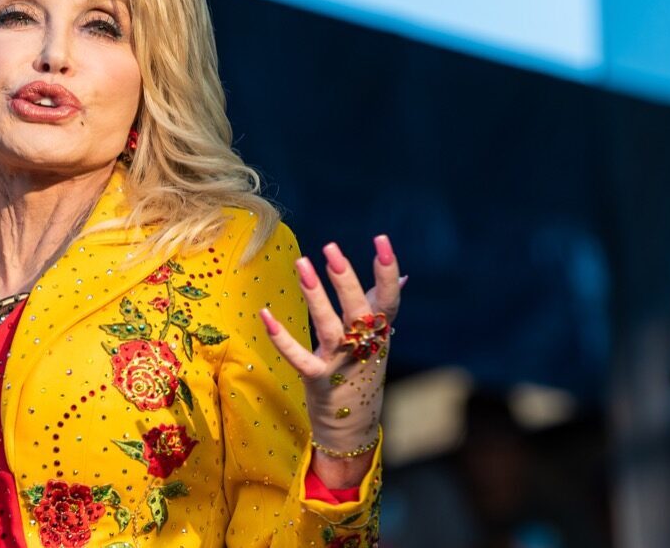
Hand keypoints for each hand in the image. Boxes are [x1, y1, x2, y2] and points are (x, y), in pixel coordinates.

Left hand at [260, 235, 403, 484]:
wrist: (352, 429)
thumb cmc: (363, 374)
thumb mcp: (378, 340)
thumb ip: (384, 306)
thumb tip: (403, 276)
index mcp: (379, 335)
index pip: (389, 300)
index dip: (387, 271)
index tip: (382, 240)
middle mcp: (364, 348)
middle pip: (359, 310)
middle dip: (346, 279)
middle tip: (331, 249)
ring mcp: (341, 364)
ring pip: (330, 328)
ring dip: (315, 296)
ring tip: (302, 264)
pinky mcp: (318, 380)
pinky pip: (299, 358)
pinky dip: (282, 338)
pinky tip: (266, 314)